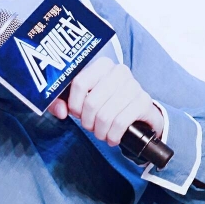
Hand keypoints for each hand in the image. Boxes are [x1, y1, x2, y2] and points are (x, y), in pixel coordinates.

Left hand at [47, 56, 163, 145]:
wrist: (140, 114)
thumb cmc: (107, 104)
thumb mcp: (81, 100)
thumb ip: (61, 102)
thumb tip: (61, 111)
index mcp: (102, 65)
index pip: (79, 84)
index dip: (74, 105)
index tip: (78, 113)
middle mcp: (119, 71)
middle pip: (91, 102)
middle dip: (87, 122)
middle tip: (91, 126)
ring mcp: (134, 86)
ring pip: (105, 115)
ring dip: (100, 131)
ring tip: (101, 133)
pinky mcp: (143, 102)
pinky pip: (120, 123)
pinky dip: (113, 136)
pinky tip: (113, 137)